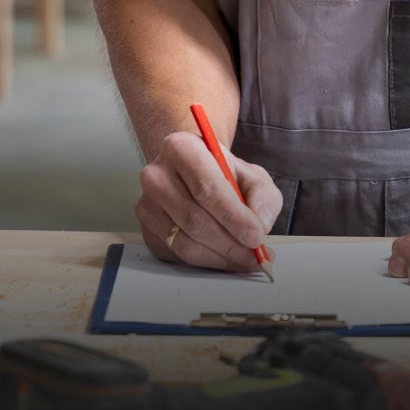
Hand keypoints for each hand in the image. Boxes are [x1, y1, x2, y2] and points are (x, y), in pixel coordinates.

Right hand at [136, 130, 281, 269]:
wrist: (195, 175)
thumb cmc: (224, 174)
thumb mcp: (252, 175)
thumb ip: (262, 195)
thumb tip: (260, 223)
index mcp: (181, 148)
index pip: (206, 188)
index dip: (233, 216)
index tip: (255, 236)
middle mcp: (156, 175)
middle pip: (194, 219)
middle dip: (230, 243)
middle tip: (254, 256)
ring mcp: (147, 205)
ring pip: (184, 242)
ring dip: (219, 256)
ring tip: (245, 260)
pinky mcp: (147, 231)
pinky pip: (177, 254)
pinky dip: (206, 261)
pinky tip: (224, 258)